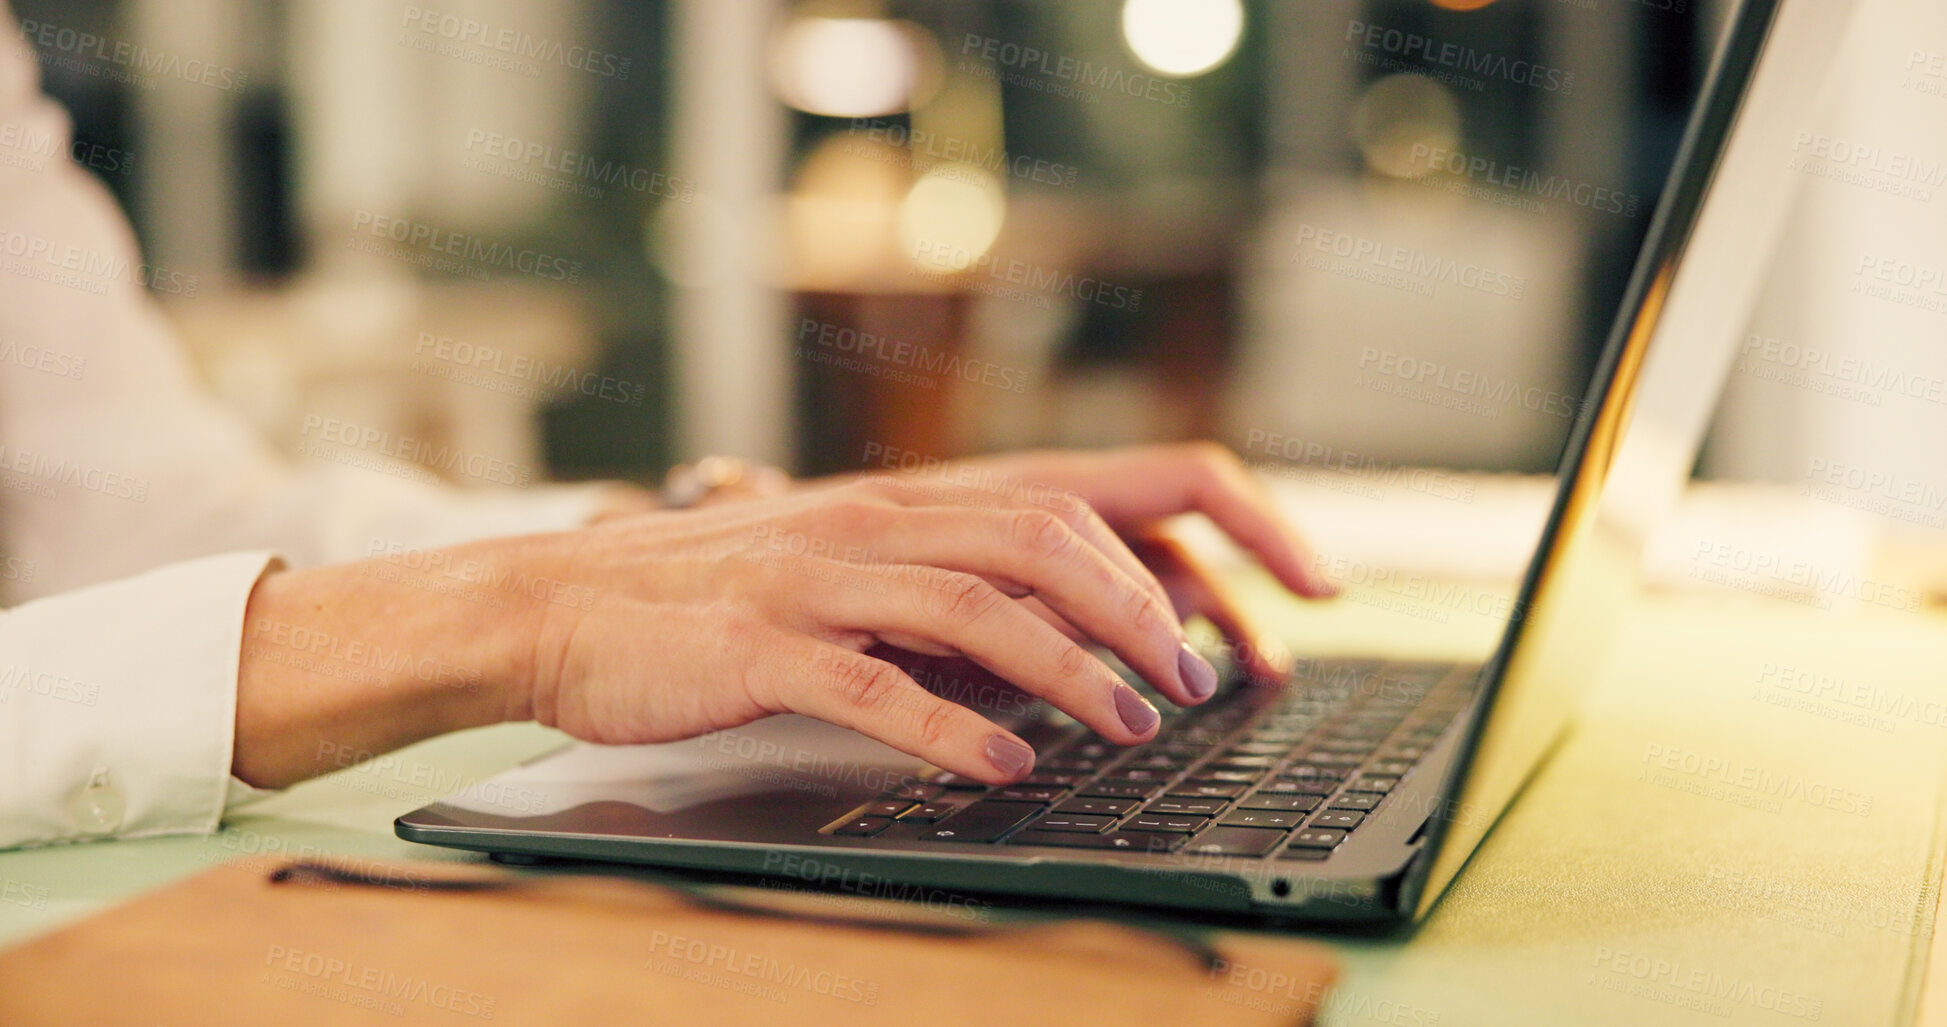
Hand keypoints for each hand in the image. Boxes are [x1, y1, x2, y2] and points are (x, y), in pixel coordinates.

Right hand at [236, 474, 1219, 787]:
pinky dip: (950, 724)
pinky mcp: (759, 644)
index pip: (1099, 484)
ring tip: (1136, 723)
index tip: (1304, 580)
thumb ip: (965, 590)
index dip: (1217, 518)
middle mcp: (883, 520)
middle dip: (1151, 605)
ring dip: (1071, 665)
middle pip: (1052, 532)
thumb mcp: (863, 577)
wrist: (563, 602)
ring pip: (975, 599)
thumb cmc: (723, 602)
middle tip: (1210, 679)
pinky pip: (871, 683)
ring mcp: (819, 577)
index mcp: (920, 501)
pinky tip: (1005, 766)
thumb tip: (1090, 635)